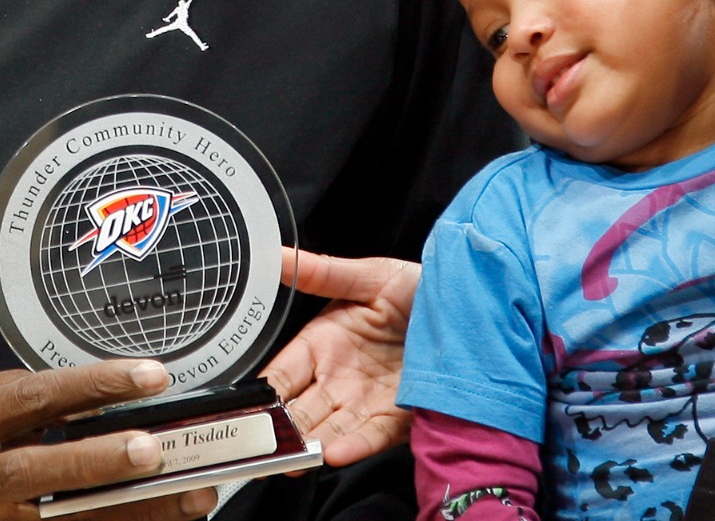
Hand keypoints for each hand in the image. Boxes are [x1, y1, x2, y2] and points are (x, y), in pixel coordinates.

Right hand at [0, 362, 215, 520]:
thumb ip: (39, 398)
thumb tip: (116, 394)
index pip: (34, 398)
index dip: (94, 385)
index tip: (150, 376)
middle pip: (39, 474)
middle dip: (102, 465)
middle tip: (156, 450)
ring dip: (130, 512)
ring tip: (186, 496)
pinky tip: (153, 520)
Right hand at [263, 248, 419, 466]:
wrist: (467, 308)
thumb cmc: (416, 289)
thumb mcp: (370, 277)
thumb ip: (323, 274)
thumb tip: (278, 255)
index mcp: (322, 343)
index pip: (281, 376)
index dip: (264, 395)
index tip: (247, 410)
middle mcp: (337, 379)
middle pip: (298, 412)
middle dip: (278, 432)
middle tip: (260, 447)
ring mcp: (364, 401)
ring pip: (327, 430)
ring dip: (309, 447)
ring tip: (292, 459)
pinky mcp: (396, 418)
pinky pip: (370, 436)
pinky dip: (353, 446)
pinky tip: (335, 453)